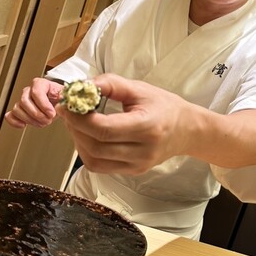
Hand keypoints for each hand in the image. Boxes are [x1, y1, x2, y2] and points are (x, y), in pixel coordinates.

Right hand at [5, 77, 62, 128]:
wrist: (59, 107)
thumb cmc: (61, 100)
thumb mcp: (65, 97)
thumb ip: (64, 98)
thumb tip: (62, 101)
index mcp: (41, 84)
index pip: (36, 91)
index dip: (44, 105)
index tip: (52, 114)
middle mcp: (29, 91)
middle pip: (25, 101)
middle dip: (37, 114)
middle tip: (48, 120)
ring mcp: (22, 101)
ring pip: (17, 109)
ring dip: (29, 119)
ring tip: (42, 123)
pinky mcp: (19, 111)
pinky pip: (10, 115)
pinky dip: (14, 122)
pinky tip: (23, 125)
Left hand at [56, 74, 191, 174]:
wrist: (187, 130)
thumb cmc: (164, 106)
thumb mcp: (140, 89)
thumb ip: (111, 84)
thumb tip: (83, 85)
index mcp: (147, 127)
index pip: (104, 129)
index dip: (80, 119)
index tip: (68, 106)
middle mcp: (143, 151)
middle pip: (96, 146)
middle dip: (75, 129)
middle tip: (69, 113)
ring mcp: (137, 165)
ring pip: (94, 161)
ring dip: (78, 142)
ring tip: (76, 124)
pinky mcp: (132, 171)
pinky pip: (101, 166)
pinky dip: (88, 152)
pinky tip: (87, 136)